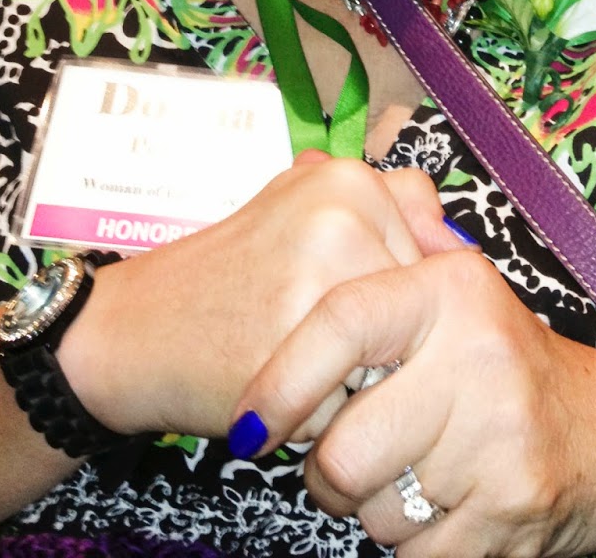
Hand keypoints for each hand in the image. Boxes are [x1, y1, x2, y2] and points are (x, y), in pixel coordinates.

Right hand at [57, 153, 466, 442]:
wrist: (137, 330)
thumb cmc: (233, 274)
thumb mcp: (308, 206)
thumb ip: (390, 208)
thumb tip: (458, 246)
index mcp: (349, 179)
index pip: (430, 257)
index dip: (388, 297)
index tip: (335, 296)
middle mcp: (342, 218)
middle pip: (416, 310)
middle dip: (381, 339)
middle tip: (308, 329)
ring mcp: (320, 282)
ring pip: (393, 359)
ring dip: (359, 380)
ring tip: (300, 356)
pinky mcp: (298, 353)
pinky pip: (355, 406)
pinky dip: (326, 415)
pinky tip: (281, 390)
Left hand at [229, 250, 595, 556]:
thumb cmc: (499, 361)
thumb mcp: (451, 287)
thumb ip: (385, 239)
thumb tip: (307, 172)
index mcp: (453, 288)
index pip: (342, 322)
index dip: (282, 380)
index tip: (249, 424)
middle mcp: (480, 355)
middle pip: (345, 448)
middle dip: (327, 474)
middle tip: (340, 463)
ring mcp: (502, 440)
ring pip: (375, 511)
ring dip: (374, 511)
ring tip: (408, 476)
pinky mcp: (514, 514)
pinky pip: (414, 556)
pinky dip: (414, 548)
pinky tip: (441, 511)